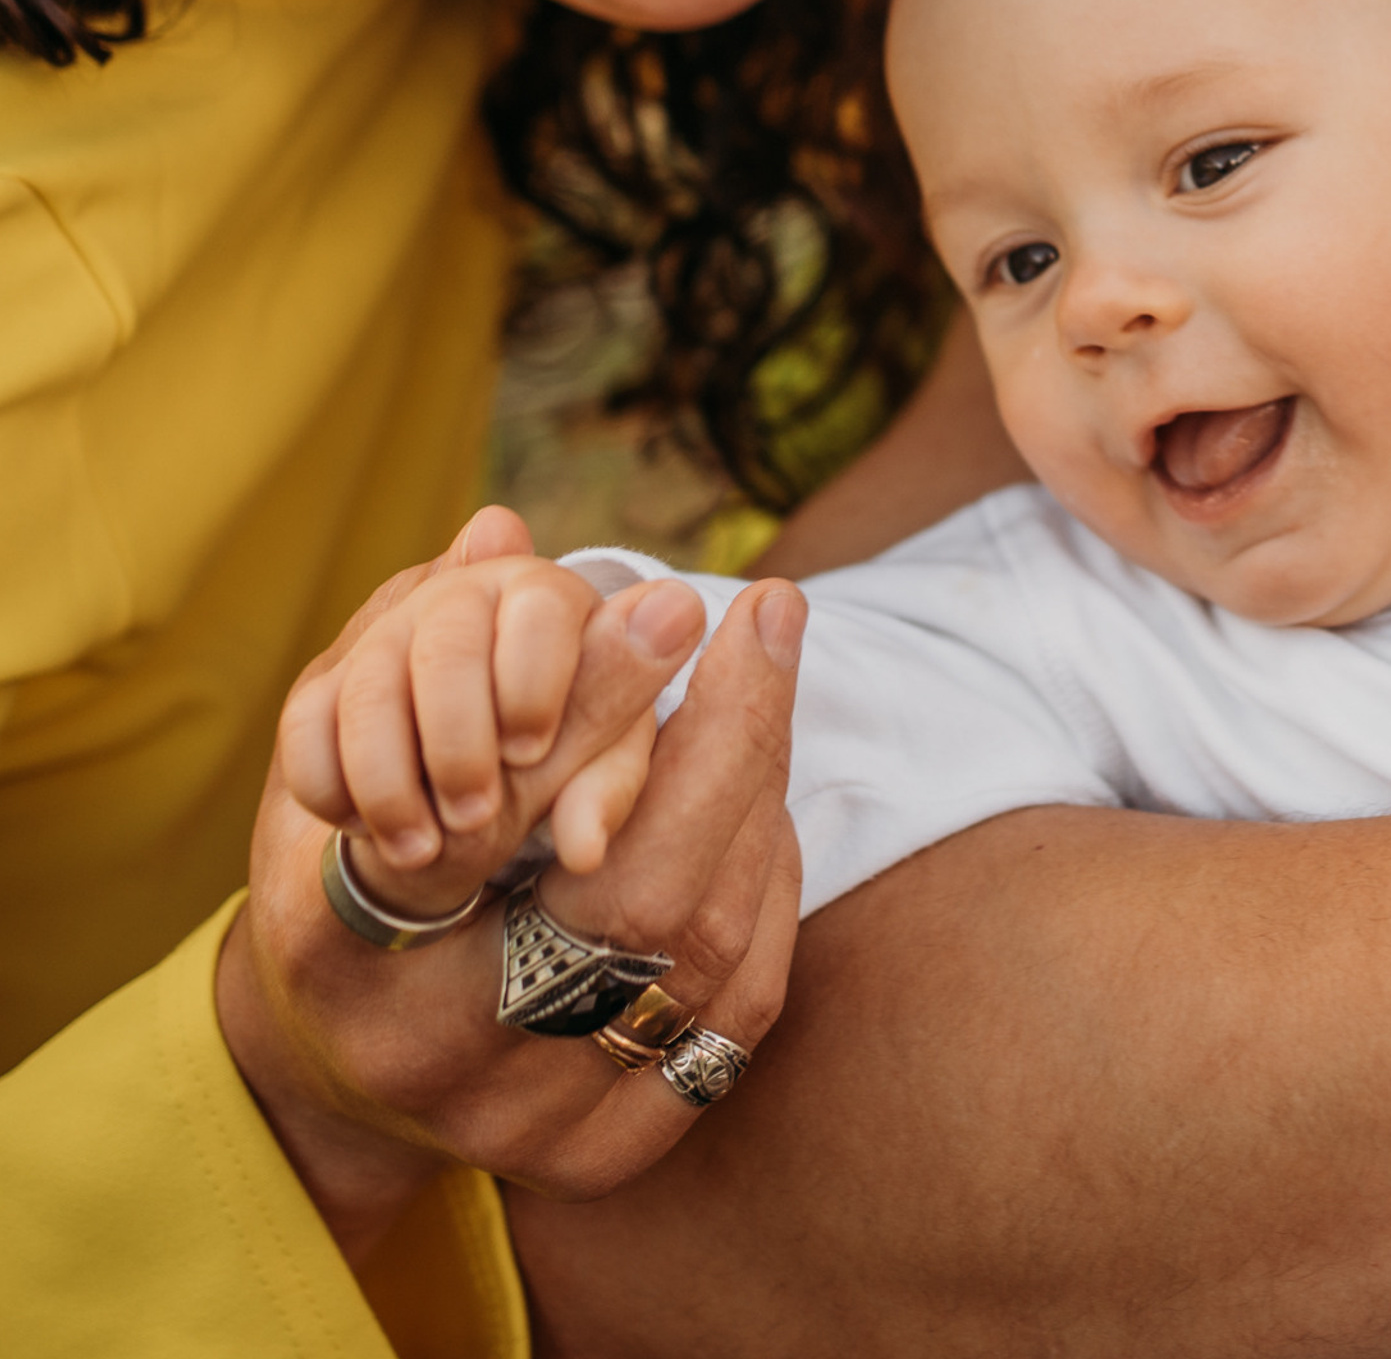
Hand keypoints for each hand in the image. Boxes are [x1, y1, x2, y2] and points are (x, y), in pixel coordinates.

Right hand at [217, 509, 805, 1261]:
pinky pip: (740, 1007)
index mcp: (354, 959)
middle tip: (773, 613)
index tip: (685, 597)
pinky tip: (763, 803)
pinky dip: (768, 888)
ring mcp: (537, 1122)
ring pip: (709, 949)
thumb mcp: (333, 774)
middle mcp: (446, 1059)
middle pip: (642, 899)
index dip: (606, 705)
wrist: (331, 1081)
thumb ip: (409, 652)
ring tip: (764, 687)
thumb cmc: (339, 888)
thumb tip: (504, 524)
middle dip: (730, 737)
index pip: (499, 820)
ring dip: (758, 798)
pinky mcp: (614, 1152)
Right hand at [278, 508, 704, 893]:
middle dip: (457, 742)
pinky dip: (333, 790)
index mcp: (548, 599)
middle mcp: (464, 597)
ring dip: (390, 781)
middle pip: (445, 643)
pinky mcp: (325, 686)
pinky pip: (306, 725)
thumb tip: (679, 609)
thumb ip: (623, 703)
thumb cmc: (563, 772)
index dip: (533, 681)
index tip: (532, 751)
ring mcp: (387, 637)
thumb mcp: (601, 759)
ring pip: (367, 686)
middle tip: (478, 816)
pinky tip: (368, 829)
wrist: (465, 819)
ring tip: (424, 847)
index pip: (539, 605)